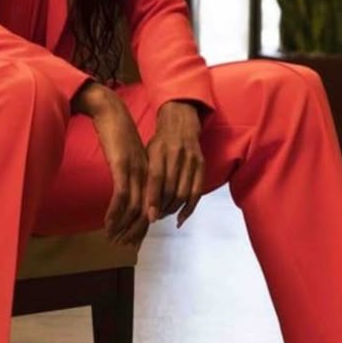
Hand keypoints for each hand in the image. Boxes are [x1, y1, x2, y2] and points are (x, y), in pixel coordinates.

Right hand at [85, 91, 150, 246]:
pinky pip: (121, 195)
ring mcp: (135, 170)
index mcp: (149, 171)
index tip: (135, 241)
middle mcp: (146, 173)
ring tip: (113, 238)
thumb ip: (131, 172)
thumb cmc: (116, 132)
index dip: (143, 225)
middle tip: (125, 246)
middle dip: (135, 231)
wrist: (110, 111)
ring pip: (134, 206)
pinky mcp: (122, 166)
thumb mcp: (128, 155)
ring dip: (123, 226)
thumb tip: (126, 190)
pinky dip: (114, 212)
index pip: (151, 205)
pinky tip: (108, 224)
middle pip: (145, 210)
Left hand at [144, 101, 204, 228]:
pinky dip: (189, 209)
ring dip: (173, 209)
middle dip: (162, 208)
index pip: (156, 179)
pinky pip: (197, 193)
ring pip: (184, 193)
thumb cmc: (160, 142)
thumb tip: (139, 202)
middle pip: (171, 189)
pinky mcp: (202, 166)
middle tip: (155, 217)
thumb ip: (146, 174)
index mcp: (159, 151)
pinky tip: (180, 219)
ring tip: (164, 215)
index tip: (150, 217)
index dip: (153, 199)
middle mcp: (176, 155)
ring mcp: (191, 161)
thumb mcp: (148, 152)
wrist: (181, 123)